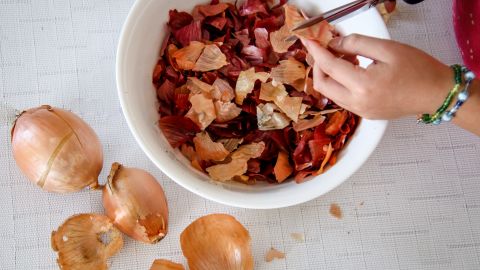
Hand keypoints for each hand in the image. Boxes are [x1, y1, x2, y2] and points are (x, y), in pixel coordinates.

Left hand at [302, 34, 452, 118]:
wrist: (437, 94)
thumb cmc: (419, 69)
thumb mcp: (387, 48)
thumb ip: (356, 44)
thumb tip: (334, 44)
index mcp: (363, 86)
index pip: (329, 67)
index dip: (316, 52)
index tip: (308, 40)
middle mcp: (358, 103)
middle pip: (322, 85)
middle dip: (318, 65)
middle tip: (324, 48)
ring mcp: (361, 112)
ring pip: (330, 94)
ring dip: (329, 75)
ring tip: (343, 56)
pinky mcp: (365, 114)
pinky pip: (342, 99)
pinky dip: (339, 84)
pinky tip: (351, 69)